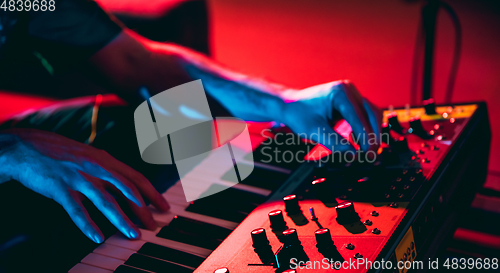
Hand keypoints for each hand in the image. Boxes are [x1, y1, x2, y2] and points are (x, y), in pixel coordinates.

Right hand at [0, 129, 169, 242]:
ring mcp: (79, 177)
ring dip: (122, 220)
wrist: (27, 147)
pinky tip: (97, 236)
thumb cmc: (61, 153)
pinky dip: (88, 224)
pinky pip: (77, 210)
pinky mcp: (60, 188)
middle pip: (127, 190)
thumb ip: (107, 170)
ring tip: (133, 234)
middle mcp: (96, 167)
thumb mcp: (90, 156)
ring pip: (106, 201)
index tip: (165, 207)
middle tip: (153, 226)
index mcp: (105, 160)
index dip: (152, 194)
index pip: (136, 178)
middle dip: (143, 210)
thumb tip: (126, 186)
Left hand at [282, 80, 381, 152]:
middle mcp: (348, 90)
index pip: (359, 117)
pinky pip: (364, 116)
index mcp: (340, 93)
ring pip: (371, 114)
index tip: (367, 154)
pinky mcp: (350, 102)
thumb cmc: (297, 114)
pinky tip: (359, 143)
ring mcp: (351, 95)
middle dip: (373, 136)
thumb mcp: (314, 131)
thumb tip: (354, 155)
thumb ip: (335, 142)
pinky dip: (365, 129)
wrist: (289, 106)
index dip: (365, 137)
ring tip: (366, 152)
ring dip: (372, 133)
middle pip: (371, 113)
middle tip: (370, 156)